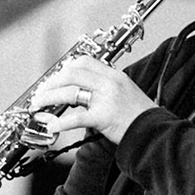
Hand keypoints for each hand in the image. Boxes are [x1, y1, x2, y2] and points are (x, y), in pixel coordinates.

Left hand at [31, 57, 155, 144]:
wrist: (155, 132)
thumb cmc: (142, 117)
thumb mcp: (127, 93)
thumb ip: (107, 88)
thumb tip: (84, 92)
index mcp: (114, 75)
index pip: (84, 62)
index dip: (65, 68)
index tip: (55, 77)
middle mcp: (109, 83)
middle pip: (72, 74)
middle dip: (51, 83)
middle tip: (40, 93)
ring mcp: (106, 99)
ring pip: (70, 92)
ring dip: (49, 99)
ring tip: (38, 107)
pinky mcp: (104, 117)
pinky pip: (77, 117)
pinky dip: (60, 122)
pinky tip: (52, 126)